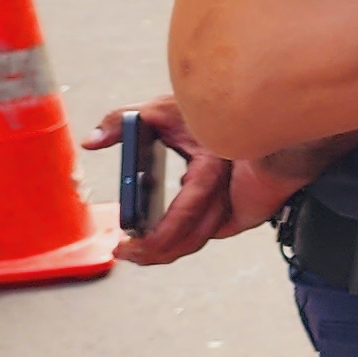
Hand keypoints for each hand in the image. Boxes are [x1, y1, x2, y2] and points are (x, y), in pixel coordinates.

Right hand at [84, 97, 313, 265]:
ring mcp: (230, 205)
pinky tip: (154, 239)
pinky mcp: (245, 211)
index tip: (122, 241)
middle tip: (122, 249)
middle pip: (181, 234)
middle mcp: (215, 195)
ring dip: (159, 247)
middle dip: (149, 247)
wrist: (268, 107)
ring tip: (133, 248)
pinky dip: (178, 238)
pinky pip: (208, 232)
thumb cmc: (219, 107)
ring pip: (191, 237)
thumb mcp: (161, 111)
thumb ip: (122, 124)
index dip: (147, 232)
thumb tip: (90, 141)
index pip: (173, 215)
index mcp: (201, 177)